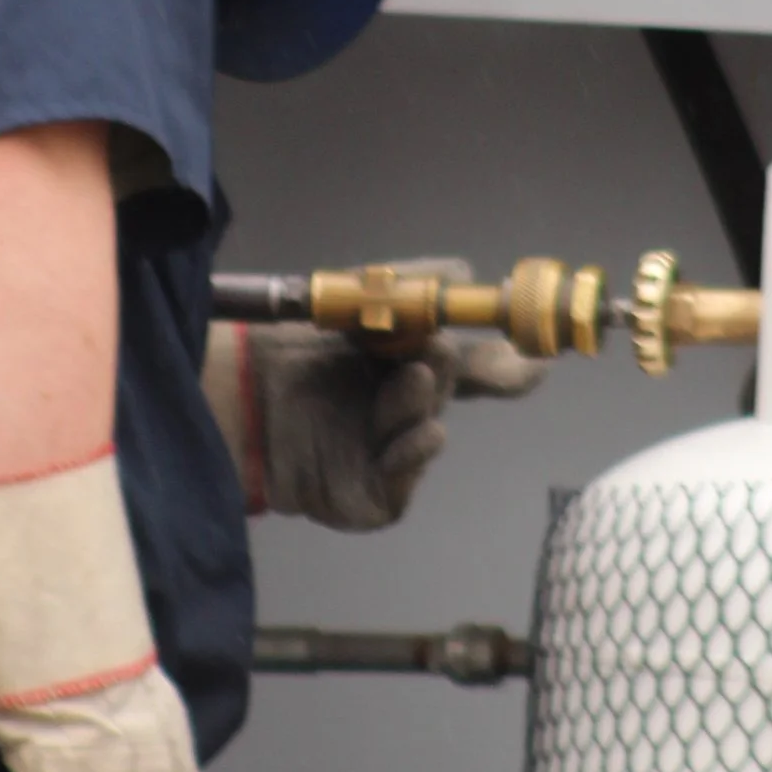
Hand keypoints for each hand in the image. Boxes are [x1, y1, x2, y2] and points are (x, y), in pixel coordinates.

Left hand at [202, 251, 545, 530]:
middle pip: (452, 390)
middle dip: (454, 367)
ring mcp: (389, 456)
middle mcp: (407, 410)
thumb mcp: (349, 303)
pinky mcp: (370, 497)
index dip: (509, 363)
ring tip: (413, 381)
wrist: (233, 396)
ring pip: (428, 429)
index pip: (475, 366)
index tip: (538, 355)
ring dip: (423, 403)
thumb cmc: (290, 349)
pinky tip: (420, 433)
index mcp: (411, 365)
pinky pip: (404, 479)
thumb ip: (404, 286)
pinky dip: (413, 454)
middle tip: (438, 349)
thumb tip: (462, 274)